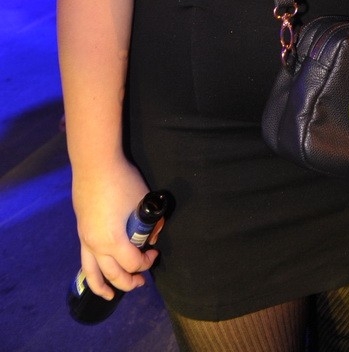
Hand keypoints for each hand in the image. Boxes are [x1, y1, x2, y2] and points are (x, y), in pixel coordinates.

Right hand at [73, 161, 159, 300]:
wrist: (95, 164)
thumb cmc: (122, 181)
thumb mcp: (144, 202)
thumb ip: (153, 223)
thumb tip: (154, 235)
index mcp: (113, 241)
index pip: (132, 263)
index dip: (146, 262)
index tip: (155, 252)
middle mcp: (97, 246)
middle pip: (114, 274)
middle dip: (130, 280)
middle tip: (142, 281)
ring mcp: (86, 240)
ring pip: (93, 273)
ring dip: (104, 287)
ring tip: (112, 296)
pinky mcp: (81, 232)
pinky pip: (85, 260)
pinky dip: (91, 273)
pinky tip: (97, 276)